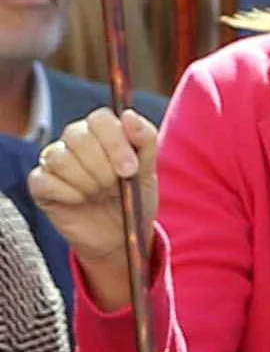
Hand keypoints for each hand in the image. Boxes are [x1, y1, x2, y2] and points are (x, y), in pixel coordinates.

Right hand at [23, 108, 151, 309]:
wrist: (120, 236)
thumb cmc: (134, 199)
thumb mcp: (149, 172)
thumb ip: (144, 141)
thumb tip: (129, 115)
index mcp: (102, 132)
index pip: (100, 119)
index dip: (115, 143)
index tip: (130, 170)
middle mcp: (73, 141)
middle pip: (77, 136)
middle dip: (102, 167)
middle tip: (113, 186)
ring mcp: (53, 161)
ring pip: (60, 158)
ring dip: (86, 182)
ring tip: (98, 194)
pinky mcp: (40, 184)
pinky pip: (45, 181)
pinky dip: (69, 195)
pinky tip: (80, 202)